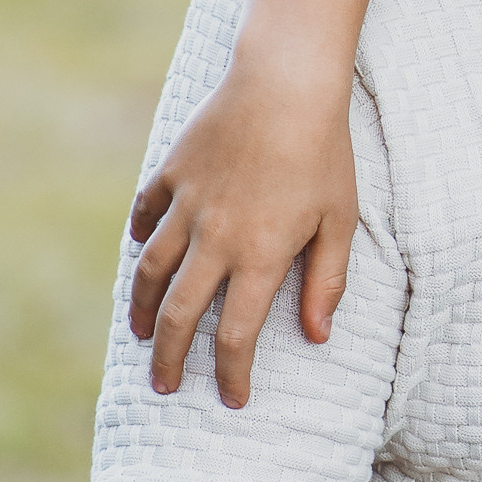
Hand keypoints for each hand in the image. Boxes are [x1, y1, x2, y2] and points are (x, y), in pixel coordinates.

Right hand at [130, 0, 404, 400]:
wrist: (286, 83)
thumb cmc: (325, 152)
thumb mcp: (341, 220)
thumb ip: (328, 281)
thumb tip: (319, 336)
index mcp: (260, 257)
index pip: (237, 336)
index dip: (232, 375)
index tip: (233, 399)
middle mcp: (215, 239)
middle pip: (181, 316)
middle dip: (171, 359)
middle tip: (166, 384)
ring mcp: (187, 205)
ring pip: (152, 272)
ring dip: (144, 309)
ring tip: (143, 333)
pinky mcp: (172, 173)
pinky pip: (146, 214)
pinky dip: (140, 238)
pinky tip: (141, 253)